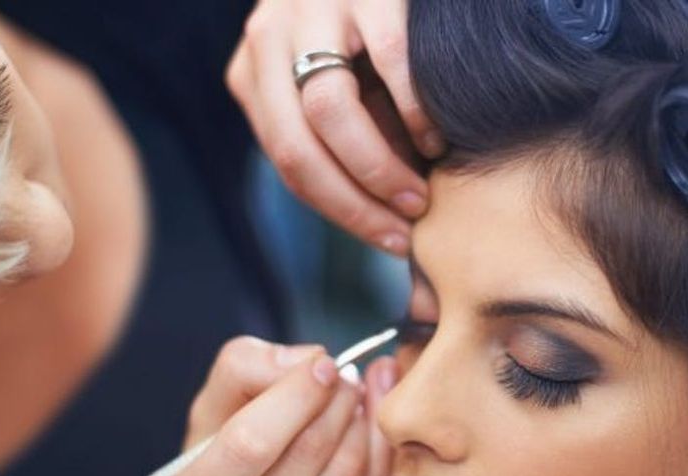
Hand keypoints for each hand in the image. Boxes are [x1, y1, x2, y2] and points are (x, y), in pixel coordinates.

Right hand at [157, 337, 395, 475]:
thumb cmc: (225, 457)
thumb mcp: (215, 406)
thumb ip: (247, 366)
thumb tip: (314, 360)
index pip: (252, 441)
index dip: (297, 394)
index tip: (325, 363)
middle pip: (308, 454)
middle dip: (338, 401)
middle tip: (349, 376)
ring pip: (349, 473)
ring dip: (364, 422)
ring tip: (359, 397)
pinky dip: (381, 454)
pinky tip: (372, 430)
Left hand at [227, 0, 443, 255]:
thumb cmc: (362, 39)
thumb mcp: (332, 89)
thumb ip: (339, 144)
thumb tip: (382, 221)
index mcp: (253, 78)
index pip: (289, 166)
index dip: (342, 212)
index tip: (390, 240)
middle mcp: (267, 43)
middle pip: (297, 149)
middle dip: (354, 202)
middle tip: (405, 226)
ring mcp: (310, 10)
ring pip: (329, 112)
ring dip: (378, 167)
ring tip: (419, 194)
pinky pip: (387, 59)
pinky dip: (413, 110)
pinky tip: (434, 139)